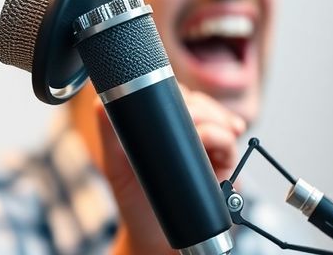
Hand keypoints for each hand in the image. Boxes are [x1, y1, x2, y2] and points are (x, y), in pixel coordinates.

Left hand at [100, 85, 245, 254]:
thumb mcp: (115, 164)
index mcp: (165, 128)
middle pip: (203, 105)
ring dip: (215, 120)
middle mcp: (190, 135)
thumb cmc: (136, 200)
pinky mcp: (224, 171)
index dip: (179, 92)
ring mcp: (208, 152)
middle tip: (190, 117)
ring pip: (220, 122)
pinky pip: (230, 147)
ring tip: (203, 133)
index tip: (178, 95)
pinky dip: (226, 138)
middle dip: (200, 106)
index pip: (178, 97)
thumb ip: (110, 132)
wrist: (155, 239)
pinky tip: (220, 137)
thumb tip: (101, 102)